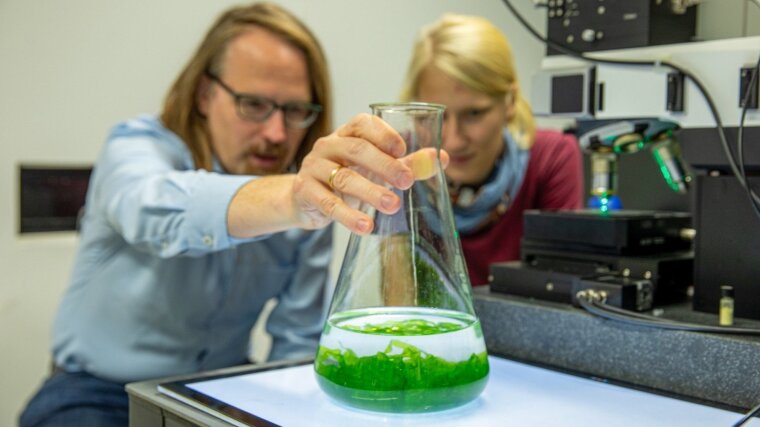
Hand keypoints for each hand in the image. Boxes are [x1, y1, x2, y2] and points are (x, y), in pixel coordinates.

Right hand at [293, 113, 448, 234]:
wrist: (306, 199)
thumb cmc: (348, 177)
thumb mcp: (377, 169)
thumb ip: (407, 164)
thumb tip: (443, 158)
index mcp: (347, 134)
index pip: (363, 124)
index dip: (383, 134)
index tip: (403, 150)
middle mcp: (328, 145)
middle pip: (357, 150)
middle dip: (385, 166)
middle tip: (407, 182)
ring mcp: (314, 167)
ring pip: (344, 178)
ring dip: (370, 192)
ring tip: (392, 206)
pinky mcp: (305, 191)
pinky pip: (328, 203)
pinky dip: (348, 216)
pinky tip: (366, 226)